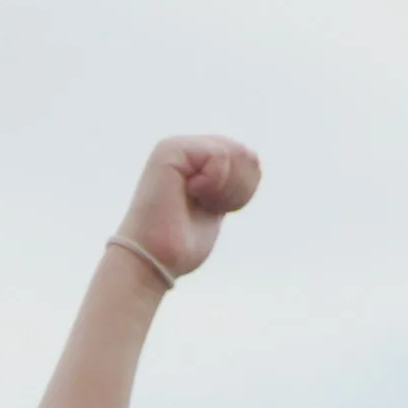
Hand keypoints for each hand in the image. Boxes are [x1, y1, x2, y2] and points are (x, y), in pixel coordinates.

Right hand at [115, 133, 260, 279]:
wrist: (154, 261)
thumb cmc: (181, 245)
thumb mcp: (216, 206)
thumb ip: (230, 180)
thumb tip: (253, 157)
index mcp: (196, 160)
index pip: (247, 158)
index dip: (244, 190)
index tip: (216, 210)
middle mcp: (185, 147)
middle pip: (245, 153)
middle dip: (238, 189)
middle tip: (209, 208)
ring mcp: (177, 146)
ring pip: (235, 151)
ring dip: (225, 188)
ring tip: (199, 202)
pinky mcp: (171, 150)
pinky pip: (219, 156)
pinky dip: (214, 183)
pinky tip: (191, 194)